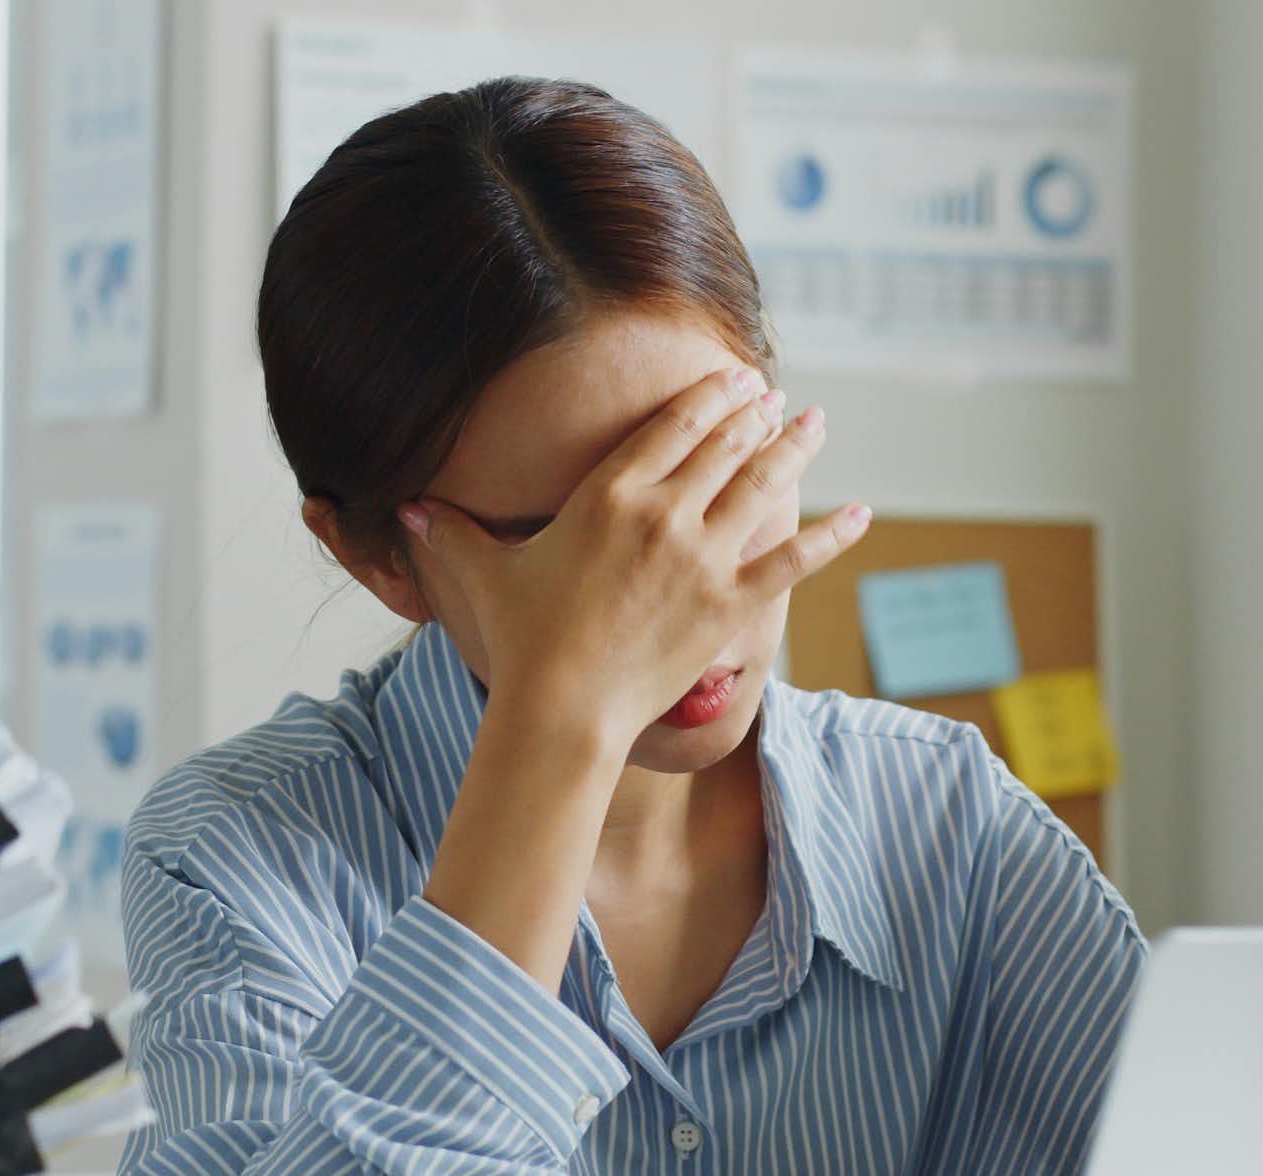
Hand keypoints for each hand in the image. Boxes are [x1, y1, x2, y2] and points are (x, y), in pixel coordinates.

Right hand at [398, 365, 869, 737]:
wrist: (563, 710)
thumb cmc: (522, 642)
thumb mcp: (483, 576)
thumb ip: (450, 533)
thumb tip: (401, 510)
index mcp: (608, 494)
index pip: (673, 426)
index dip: (710, 398)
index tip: (735, 380)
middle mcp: (662, 514)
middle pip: (725, 445)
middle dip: (756, 414)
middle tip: (778, 397)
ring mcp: (702, 558)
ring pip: (763, 486)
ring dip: (795, 449)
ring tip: (816, 423)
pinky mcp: (730, 606)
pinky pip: (794, 560)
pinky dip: (834, 534)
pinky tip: (862, 512)